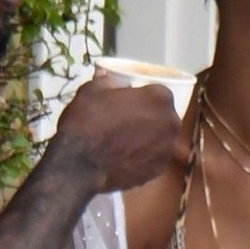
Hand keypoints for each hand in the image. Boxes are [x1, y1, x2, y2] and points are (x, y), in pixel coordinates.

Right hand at [49, 76, 180, 192]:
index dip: (144, 96)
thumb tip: (108, 76)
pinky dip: (142, 157)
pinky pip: (152, 159)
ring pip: (159, 139)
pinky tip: (124, 158)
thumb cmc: (86, 121)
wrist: (78, 166)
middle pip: (163, 116)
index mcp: (160, 98)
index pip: (159, 92)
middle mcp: (171, 124)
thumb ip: (106, 80)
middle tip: (126, 121)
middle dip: (149, 117)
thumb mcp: (91, 90)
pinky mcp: (157, 172)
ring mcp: (166, 150)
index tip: (129, 101)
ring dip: (147, 138)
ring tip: (124, 141)